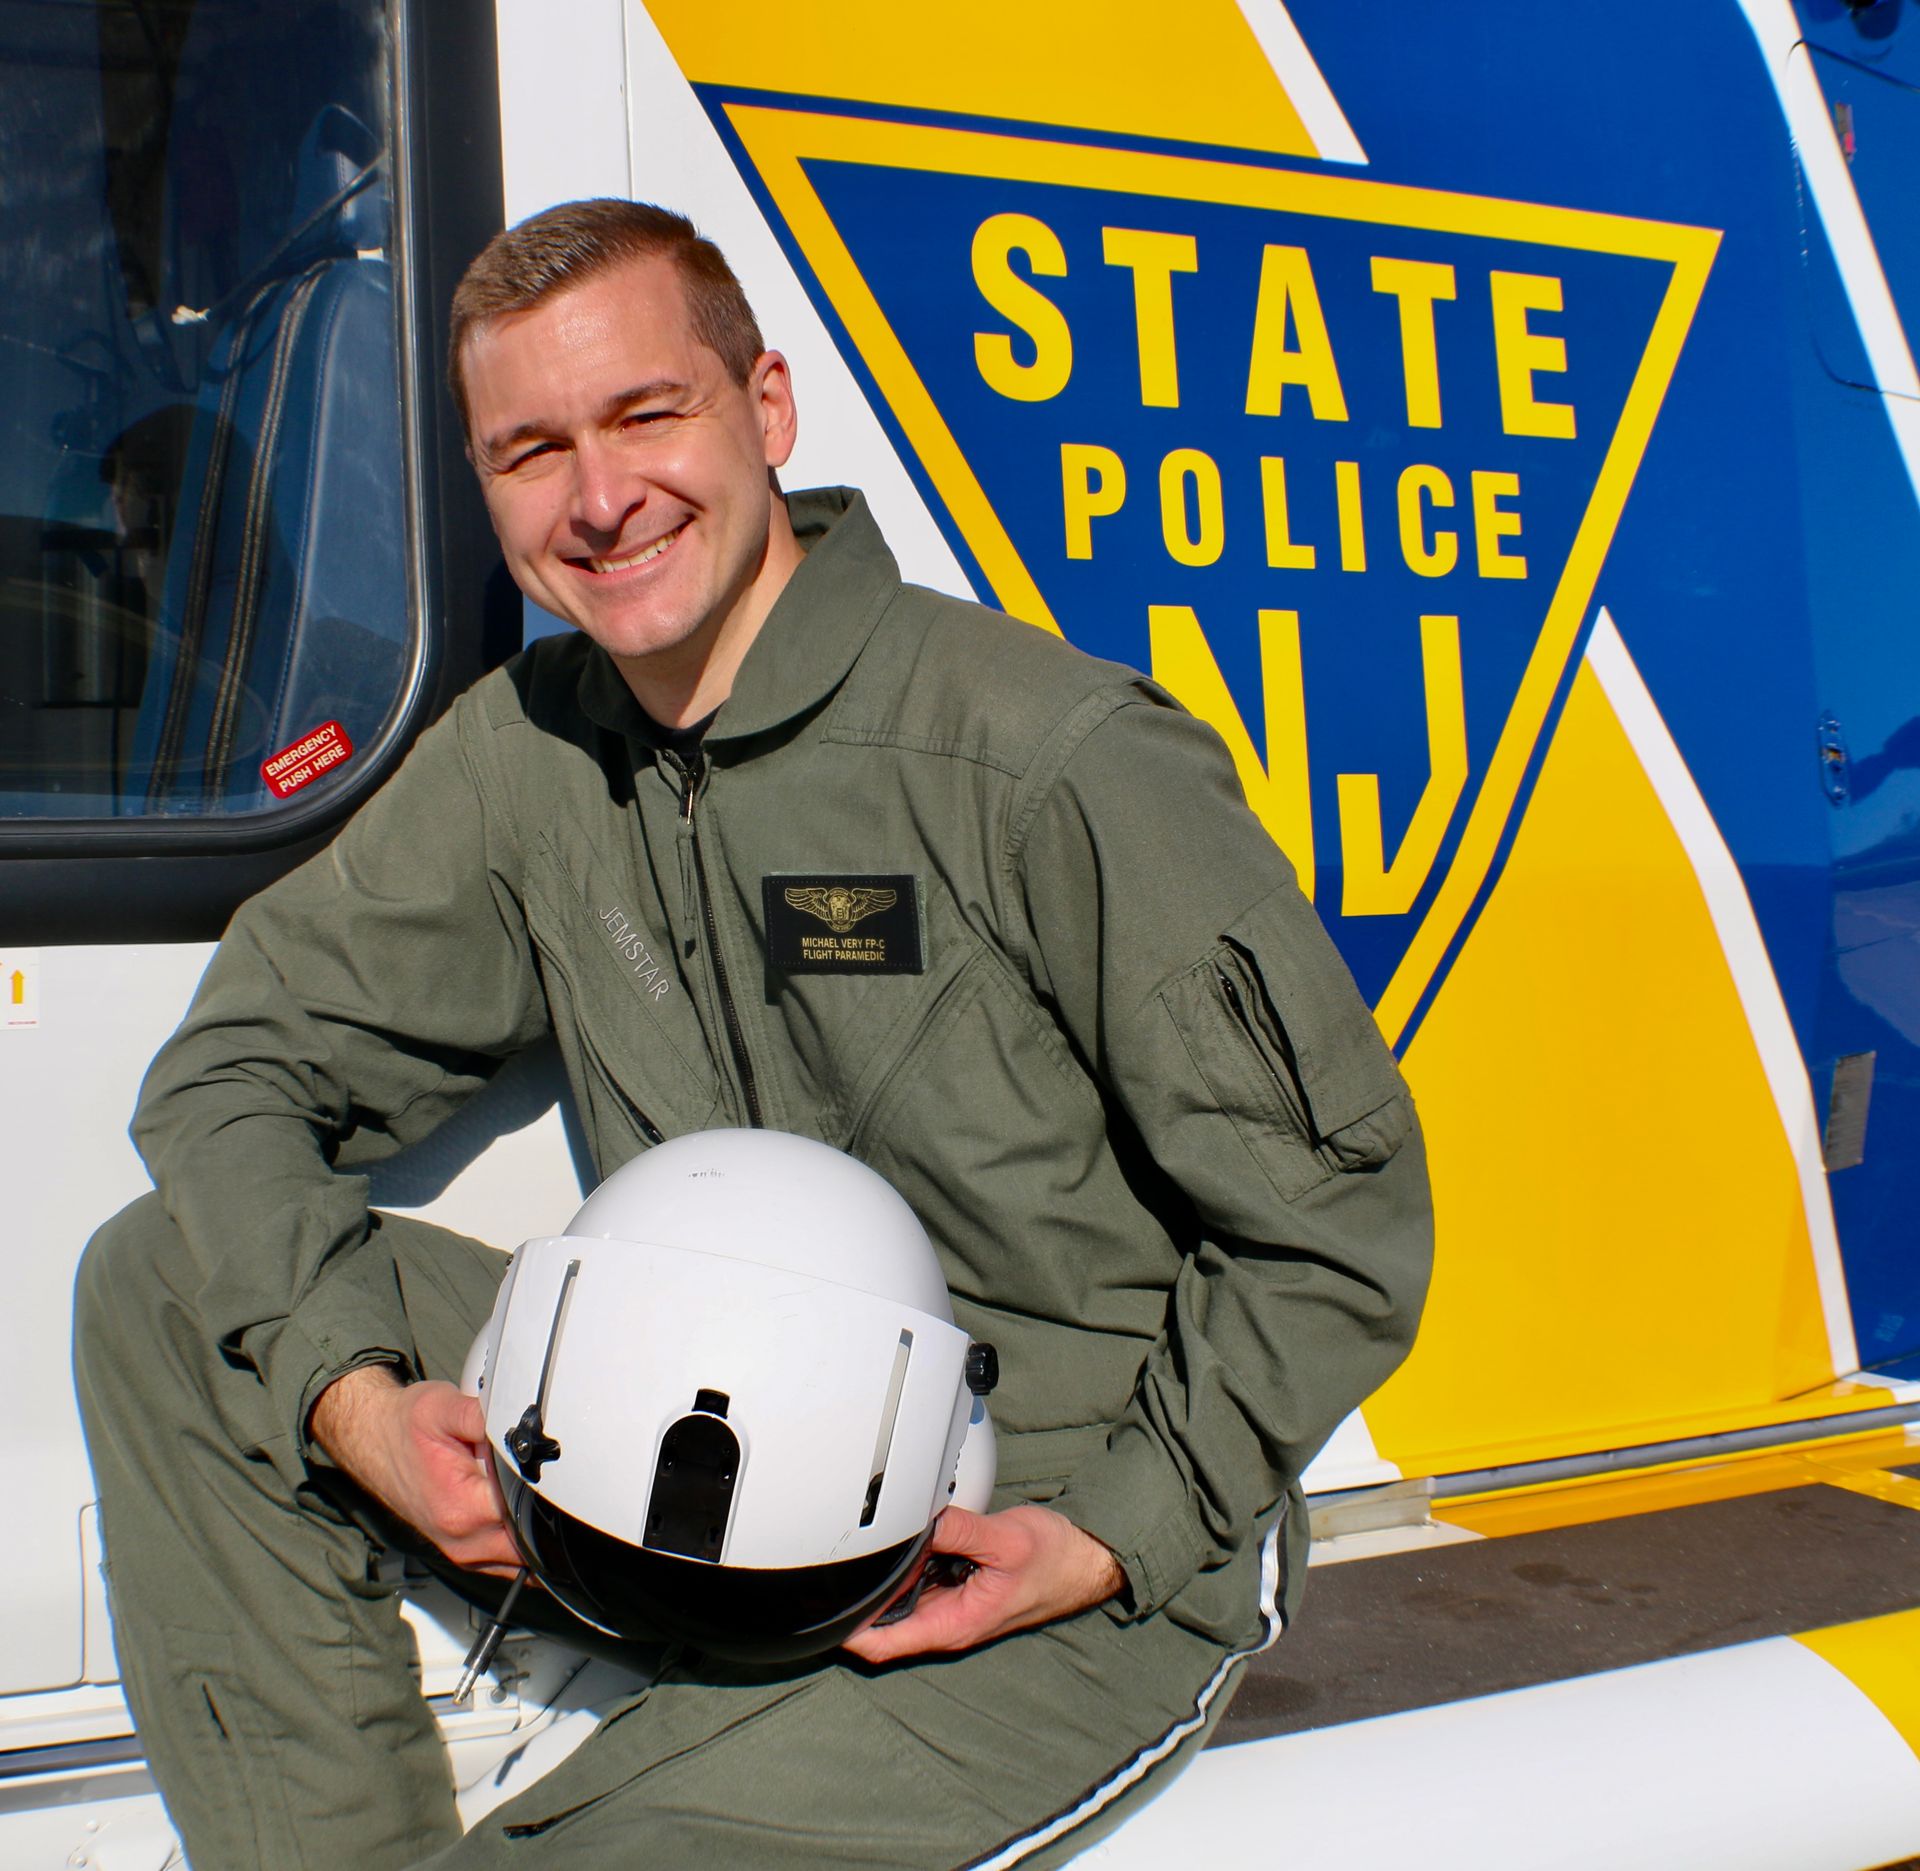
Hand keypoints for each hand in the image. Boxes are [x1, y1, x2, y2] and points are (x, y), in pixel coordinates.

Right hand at [308, 1367, 520, 1575]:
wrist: (372, 1440)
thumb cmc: (405, 1426)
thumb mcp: (444, 1407)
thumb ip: (489, 1418)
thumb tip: (529, 1428)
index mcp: (464, 1510)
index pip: (531, 1510)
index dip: (544, 1485)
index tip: (535, 1462)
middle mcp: (464, 1542)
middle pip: (534, 1541)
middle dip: (539, 1508)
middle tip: (521, 1474)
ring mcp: (464, 1554)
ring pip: (523, 1557)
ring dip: (529, 1525)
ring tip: (509, 1486)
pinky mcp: (465, 1554)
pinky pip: (508, 1559)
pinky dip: (518, 1536)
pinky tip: (507, 1503)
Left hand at [841, 1505, 1123, 1663]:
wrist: (1085, 1560)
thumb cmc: (1054, 1560)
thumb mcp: (1006, 1541)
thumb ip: (960, 1532)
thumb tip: (919, 1519)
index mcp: (954, 1624)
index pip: (883, 1645)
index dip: (848, 1631)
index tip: (825, 1606)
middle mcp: (947, 1621)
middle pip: (885, 1620)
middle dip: (865, 1592)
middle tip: (851, 1553)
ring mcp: (953, 1604)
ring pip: (902, 1598)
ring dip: (890, 1573)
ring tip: (879, 1539)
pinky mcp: (960, 1586)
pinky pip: (922, 1579)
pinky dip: (911, 1562)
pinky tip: (910, 1536)